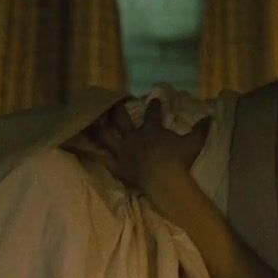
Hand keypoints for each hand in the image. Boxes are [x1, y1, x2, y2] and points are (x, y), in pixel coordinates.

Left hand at [83, 99, 210, 196]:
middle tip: (112, 102)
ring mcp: (123, 151)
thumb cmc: (180, 160)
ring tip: (83, 118)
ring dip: (94, 125)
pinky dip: (80, 150)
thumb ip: (202, 129)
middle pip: (121, 119)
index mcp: (152, 130)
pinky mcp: (116, 165)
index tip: (154, 99)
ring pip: (104, 134)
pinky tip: (65, 143)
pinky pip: (95, 156)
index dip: (153, 106)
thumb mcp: (195, 142)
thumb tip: (212, 117)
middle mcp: (134, 137)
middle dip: (116, 109)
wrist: (166, 178)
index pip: (152, 114)